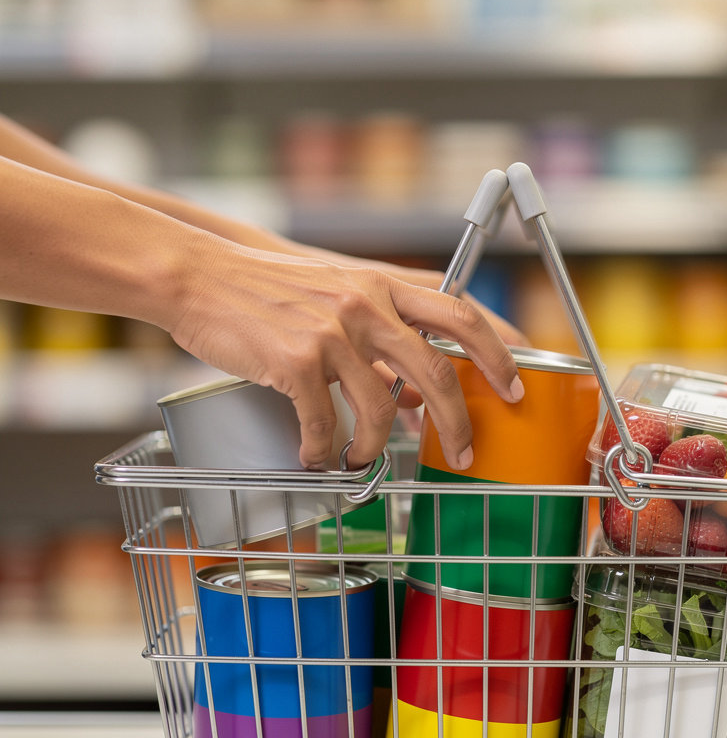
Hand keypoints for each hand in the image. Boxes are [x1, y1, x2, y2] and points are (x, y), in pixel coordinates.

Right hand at [170, 237, 523, 469]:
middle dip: (458, 423)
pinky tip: (315, 456)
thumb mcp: (336, 295)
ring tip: (358, 461)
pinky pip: (325, 424)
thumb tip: (408, 397)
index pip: (460, 317)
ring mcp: (333, 331)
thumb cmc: (268, 291)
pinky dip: (323, 450)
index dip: (498, 355)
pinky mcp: (296, 359)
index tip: (515, 389)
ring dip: (376, 449)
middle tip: (464, 454)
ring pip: (380, 410)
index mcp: (382, 286)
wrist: (200, 276)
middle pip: (438, 373)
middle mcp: (366, 304)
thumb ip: (379, 336)